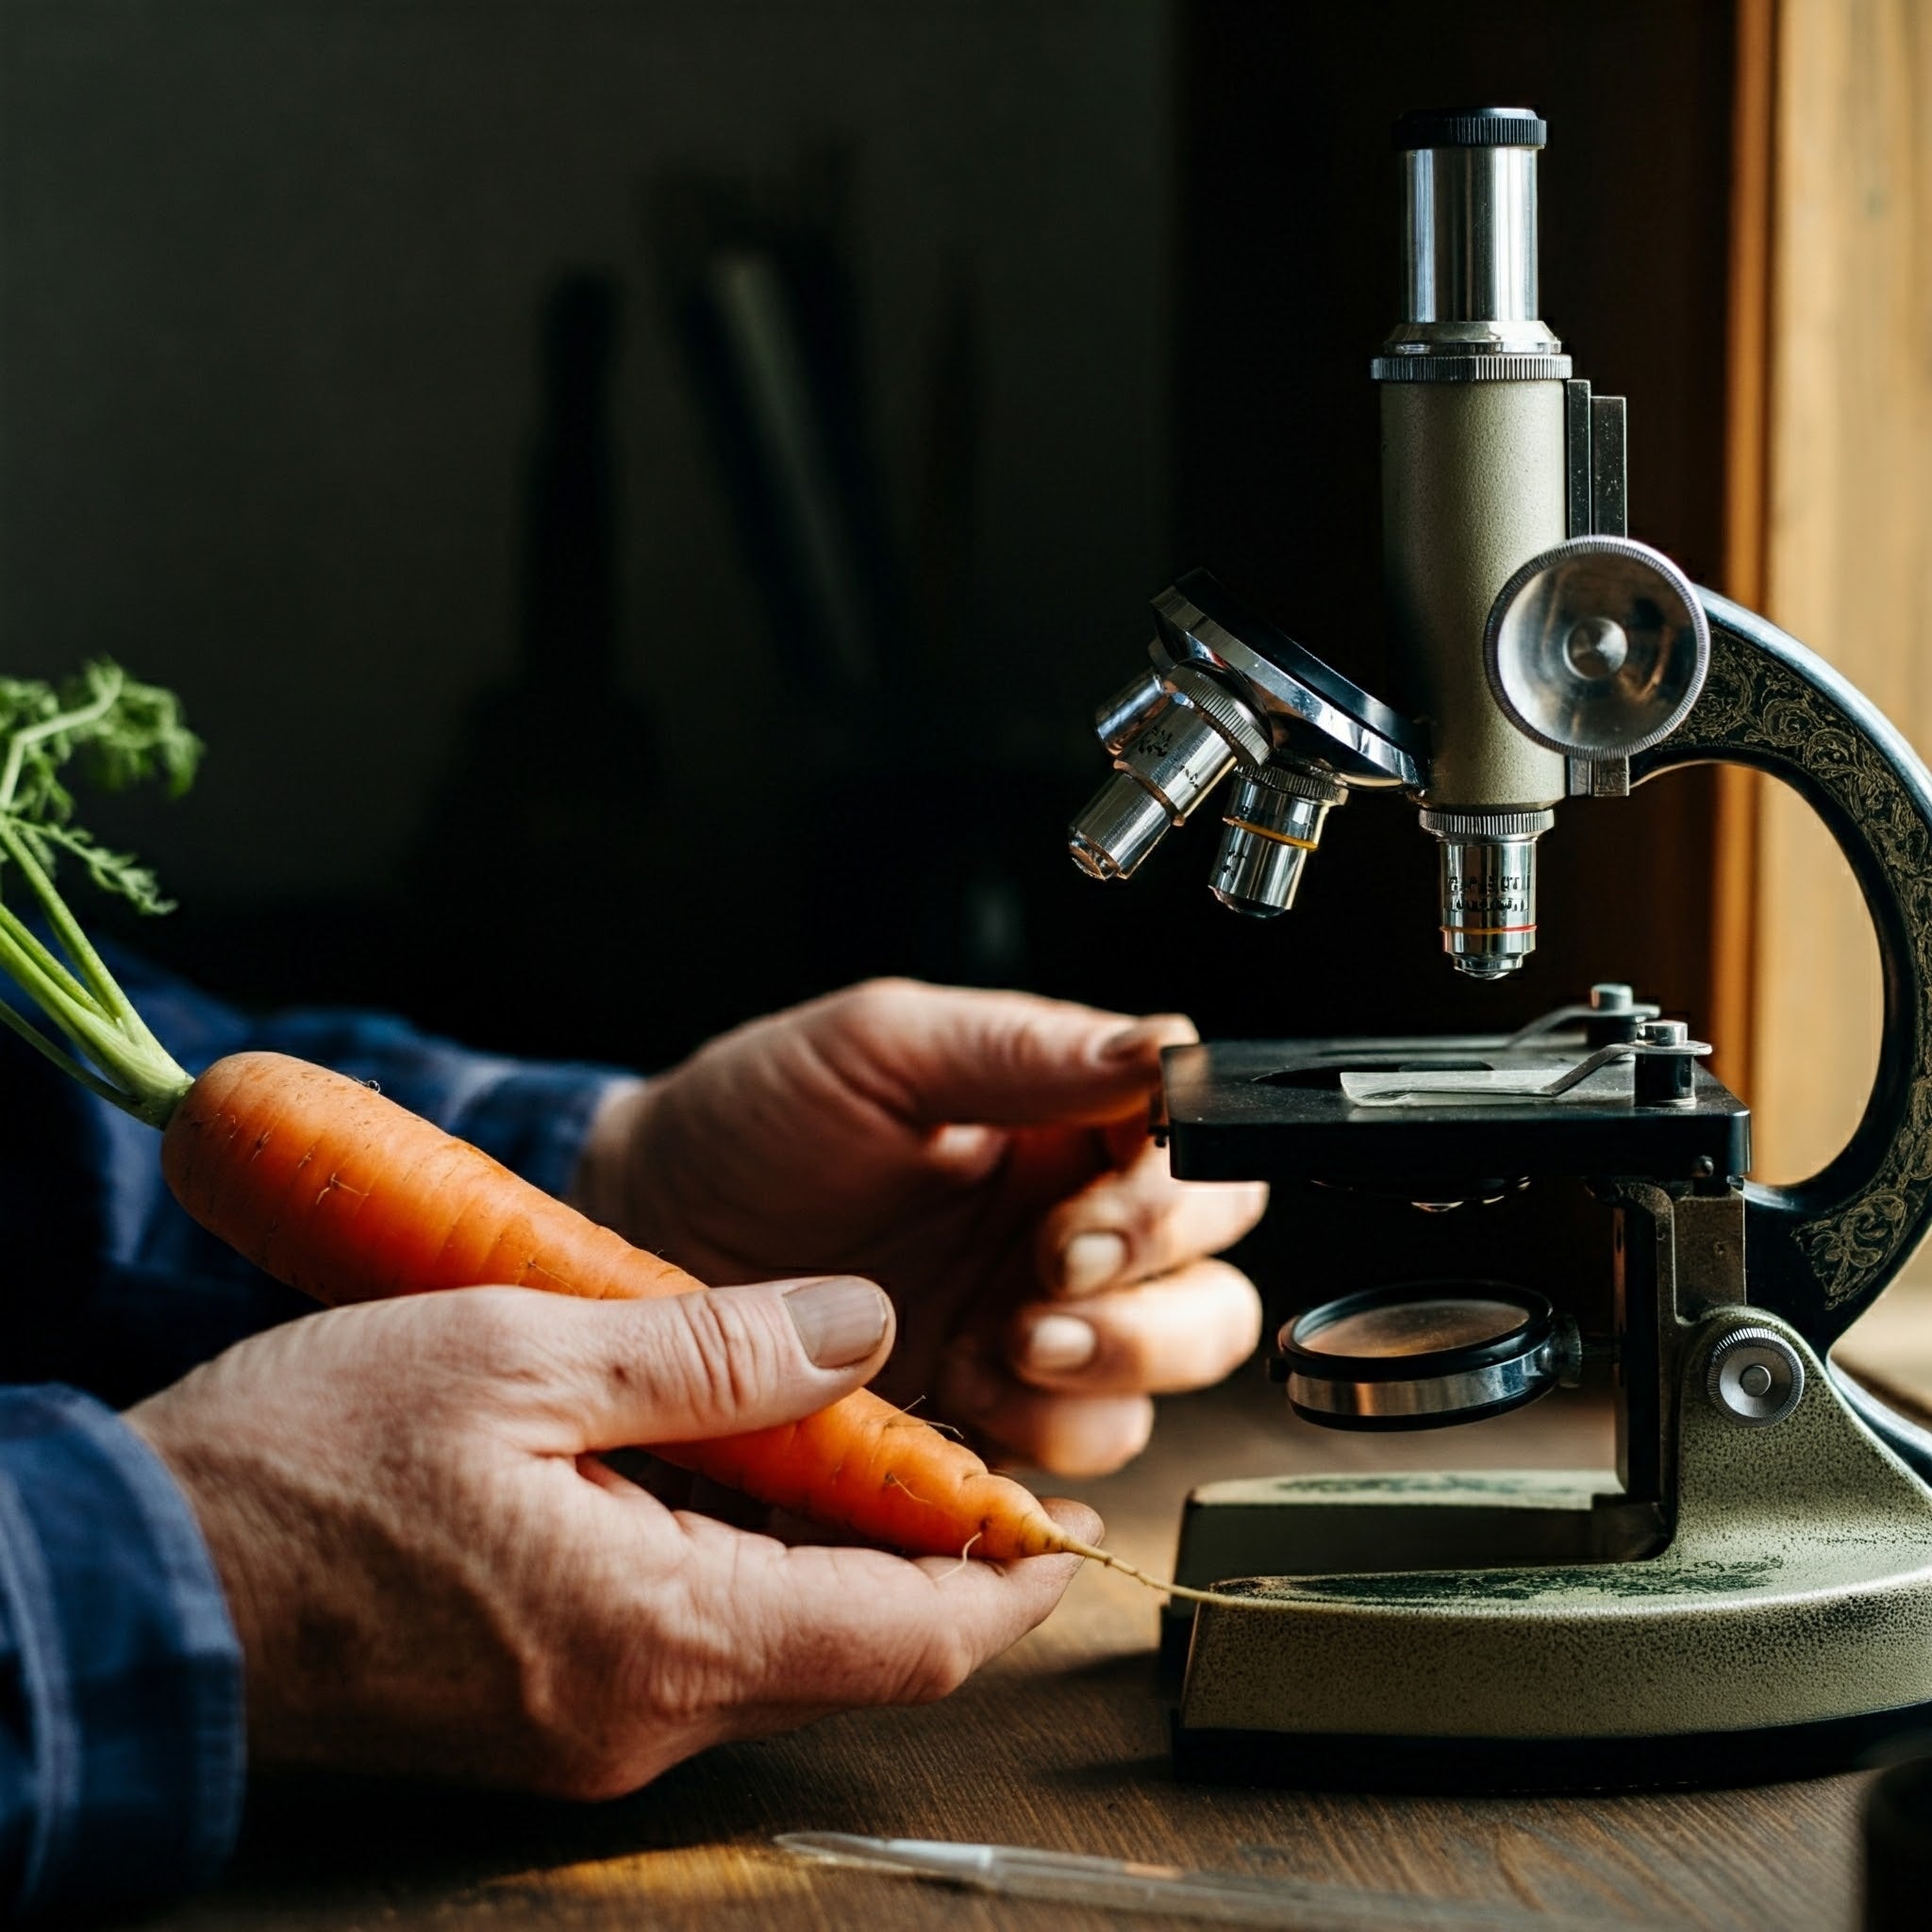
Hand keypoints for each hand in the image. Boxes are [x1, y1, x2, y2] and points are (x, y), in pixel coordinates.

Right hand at [128, 1276, 1093, 1793]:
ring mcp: (597, 1728)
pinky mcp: (553, 1711)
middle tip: (951, 1425)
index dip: (1006, 1567)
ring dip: (836, 1544)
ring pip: (784, 1641)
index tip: (1057, 1500)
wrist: (137, 1581)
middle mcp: (646, 1717)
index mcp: (661, 1637)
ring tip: (842, 1420)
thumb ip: (716, 1349)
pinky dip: (750, 1560)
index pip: (914, 1639)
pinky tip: (730, 1465)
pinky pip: (702, 1642)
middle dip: (929, 1543)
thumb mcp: (520, 1352)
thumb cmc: (302, 1465)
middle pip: (862, 1647)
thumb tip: (867, 1330)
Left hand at [576, 979, 1266, 1475]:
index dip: (1172, 1189)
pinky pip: (1083, 1445)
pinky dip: (1047, 1432)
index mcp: (1062, 1121)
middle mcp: (1071, 1224)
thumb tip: (1153, 1049)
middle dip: (1153, 1290)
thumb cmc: (752, 1121)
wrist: (647, 1236)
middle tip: (1050, 1279)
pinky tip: (964, 1393)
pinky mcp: (994, 1411)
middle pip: (1211, 1270)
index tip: (1093, 1211)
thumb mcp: (874, 1050)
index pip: (1194, 1147)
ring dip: (1113, 1366)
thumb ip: (1017, 1048)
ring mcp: (1038, 1324)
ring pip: (1170, 1368)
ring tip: (1007, 1345)